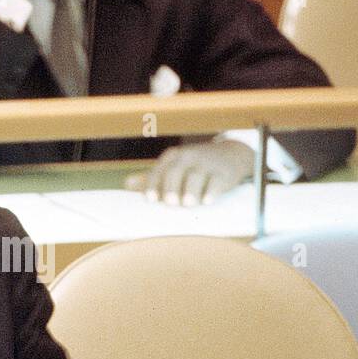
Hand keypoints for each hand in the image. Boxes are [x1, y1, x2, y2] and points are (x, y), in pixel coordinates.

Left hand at [126, 139, 255, 204]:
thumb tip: (127, 184)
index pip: (159, 170)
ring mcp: (207, 164)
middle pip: (176, 171)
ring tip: (188, 204)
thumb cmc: (195, 166)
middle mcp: (189, 157)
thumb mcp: (174, 167)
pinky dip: (212, 191)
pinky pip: (217, 180)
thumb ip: (152, 178)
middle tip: (171, 203)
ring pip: (196, 176)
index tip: (151, 200)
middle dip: (172, 187)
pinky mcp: (224, 172)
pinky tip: (208, 201)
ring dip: (191, 190)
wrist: (230, 155)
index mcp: (173, 158)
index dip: (154, 185)